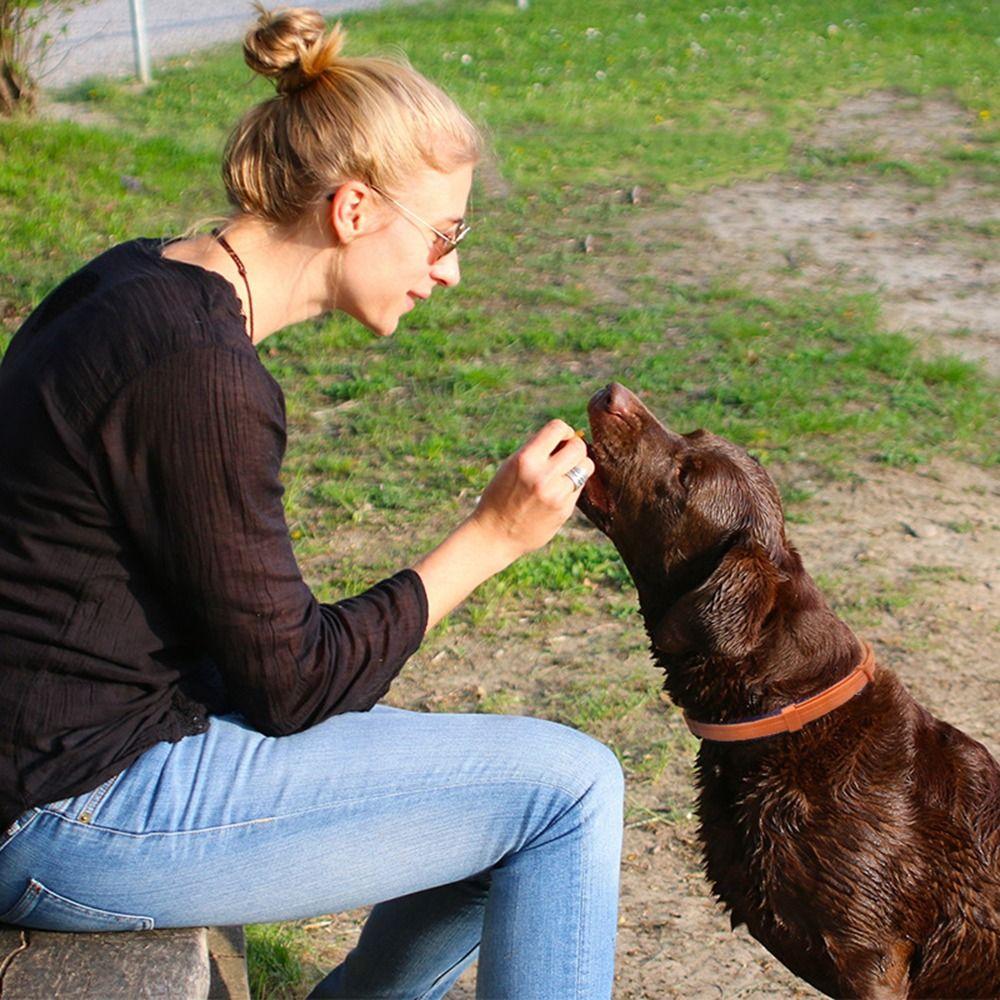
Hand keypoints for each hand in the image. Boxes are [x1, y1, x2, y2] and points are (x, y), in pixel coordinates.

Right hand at [472, 420, 594, 561]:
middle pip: (578, 447)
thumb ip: (537, 451)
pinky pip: (580, 487)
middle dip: (574, 447)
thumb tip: (567, 438)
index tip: (561, 439)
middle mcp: (543, 475)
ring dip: (578, 466)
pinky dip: (573, 485)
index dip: (564, 431)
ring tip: (564, 472)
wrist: (496, 534)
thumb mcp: (511, 466)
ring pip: (586, 466)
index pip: (557, 428)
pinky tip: (558, 491)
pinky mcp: (565, 509)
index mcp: (525, 459)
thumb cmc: (501, 496)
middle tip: (565, 455)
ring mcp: (556, 494)